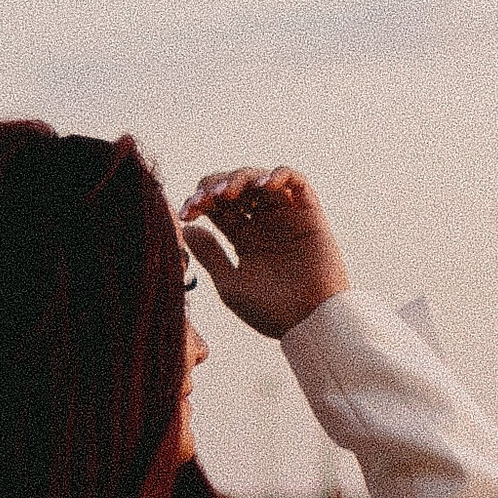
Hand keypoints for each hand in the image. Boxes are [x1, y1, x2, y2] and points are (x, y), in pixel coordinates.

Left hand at [180, 165, 349, 338]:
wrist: (309, 323)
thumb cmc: (271, 311)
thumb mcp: (230, 284)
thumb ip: (210, 255)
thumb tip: (187, 228)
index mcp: (243, 238)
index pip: (216, 205)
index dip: (199, 201)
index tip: (187, 213)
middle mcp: (264, 223)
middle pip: (235, 185)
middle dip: (216, 185)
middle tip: (207, 198)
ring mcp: (286, 216)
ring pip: (260, 178)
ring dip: (241, 178)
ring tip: (230, 192)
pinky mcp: (309, 213)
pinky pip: (297, 181)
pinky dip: (280, 174)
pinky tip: (263, 186)